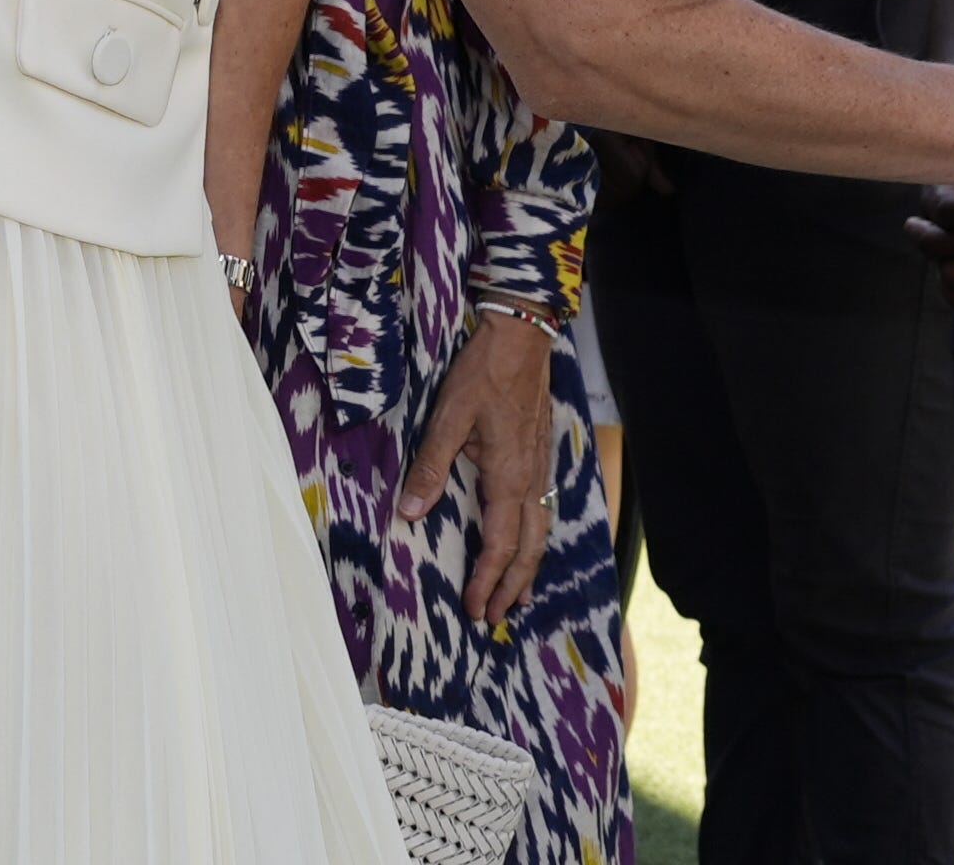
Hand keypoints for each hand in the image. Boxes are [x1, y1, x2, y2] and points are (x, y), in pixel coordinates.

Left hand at [398, 307, 556, 625]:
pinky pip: (543, 508)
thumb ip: (431, 466)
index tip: (476, 609)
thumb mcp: (449, 417)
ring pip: (542, 528)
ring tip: (516, 592)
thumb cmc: (484, 373)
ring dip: (529, 565)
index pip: (501, 543)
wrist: (522, 337)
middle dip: (514, 585)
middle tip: (496, 616)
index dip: (488, 580)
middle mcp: (531, 477)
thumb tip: (410, 512)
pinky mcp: (540, 454)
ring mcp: (540, 466)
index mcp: (509, 476)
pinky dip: (535, 536)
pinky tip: (526, 539)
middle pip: (531, 546)